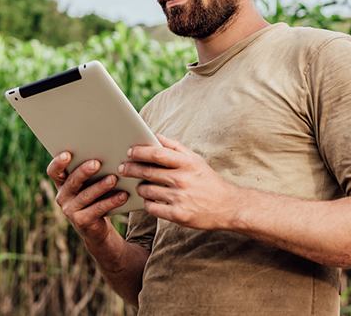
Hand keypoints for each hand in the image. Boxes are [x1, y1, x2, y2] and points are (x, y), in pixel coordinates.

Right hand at [46, 151, 128, 244]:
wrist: (96, 227)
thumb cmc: (94, 197)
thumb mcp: (88, 185)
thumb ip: (90, 172)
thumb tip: (106, 153)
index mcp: (62, 183)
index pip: (53, 171)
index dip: (58, 163)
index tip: (67, 154)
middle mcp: (62, 197)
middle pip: (72, 182)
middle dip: (84, 171)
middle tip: (97, 163)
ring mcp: (70, 210)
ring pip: (86, 196)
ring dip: (100, 186)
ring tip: (113, 178)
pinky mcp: (82, 221)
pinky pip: (98, 209)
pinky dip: (111, 201)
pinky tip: (122, 195)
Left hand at [119, 135, 237, 229]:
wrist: (228, 207)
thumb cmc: (208, 181)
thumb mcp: (196, 160)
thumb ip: (175, 147)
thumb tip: (155, 136)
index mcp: (187, 163)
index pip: (157, 153)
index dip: (140, 152)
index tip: (129, 152)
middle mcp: (183, 180)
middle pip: (148, 172)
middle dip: (131, 169)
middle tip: (122, 168)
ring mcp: (180, 198)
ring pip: (147, 190)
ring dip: (139, 187)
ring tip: (139, 185)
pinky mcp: (178, 215)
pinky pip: (152, 208)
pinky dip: (147, 203)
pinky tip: (149, 200)